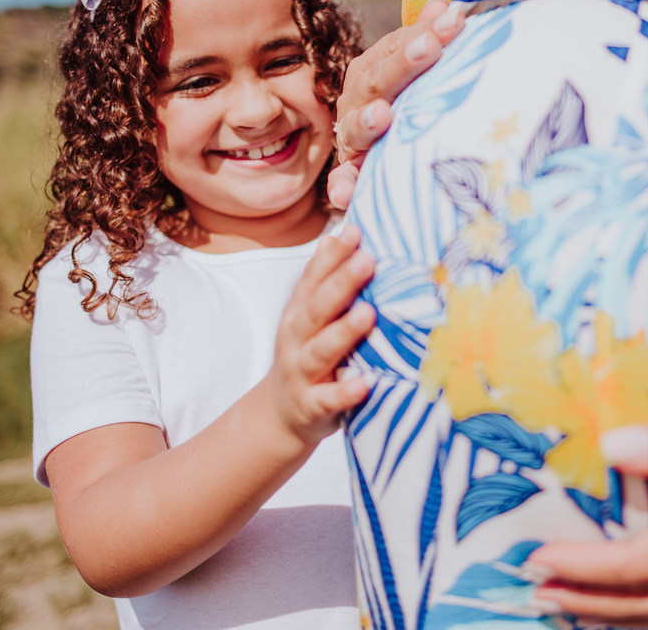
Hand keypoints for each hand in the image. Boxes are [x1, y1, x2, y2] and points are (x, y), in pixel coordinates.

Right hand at [267, 224, 376, 446]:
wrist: (279, 416)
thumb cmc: (307, 356)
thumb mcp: (310, 318)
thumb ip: (325, 282)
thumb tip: (339, 234)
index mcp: (298, 314)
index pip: (312, 279)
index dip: (331, 255)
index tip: (354, 230)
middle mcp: (296, 339)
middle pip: (317, 308)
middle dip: (341, 283)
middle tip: (368, 260)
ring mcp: (302, 372)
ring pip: (321, 350)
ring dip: (344, 332)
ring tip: (369, 313)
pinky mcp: (312, 406)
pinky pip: (328, 399)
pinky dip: (345, 391)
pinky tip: (365, 384)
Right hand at [328, 0, 465, 208]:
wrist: (381, 150)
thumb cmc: (408, 101)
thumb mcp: (419, 69)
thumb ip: (428, 39)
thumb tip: (446, 5)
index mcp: (375, 70)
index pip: (397, 46)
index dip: (423, 32)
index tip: (454, 19)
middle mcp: (358, 100)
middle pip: (380, 80)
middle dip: (404, 63)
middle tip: (431, 46)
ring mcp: (352, 136)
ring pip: (357, 127)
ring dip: (368, 121)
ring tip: (384, 115)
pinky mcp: (350, 172)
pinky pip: (343, 180)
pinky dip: (342, 186)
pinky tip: (344, 195)